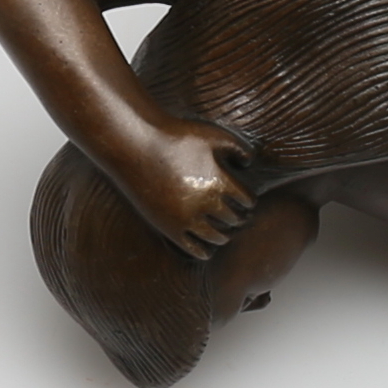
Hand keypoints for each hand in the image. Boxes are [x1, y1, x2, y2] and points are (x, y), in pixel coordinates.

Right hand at [112, 119, 256, 258]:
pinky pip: (191, 248)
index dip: (249, 201)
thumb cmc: (178, 136)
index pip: (246, 200)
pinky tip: (208, 250)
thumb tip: (249, 163)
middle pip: (233, 219)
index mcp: (219, 182)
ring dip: (224, 235)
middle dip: (239, 218)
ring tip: (226, 231)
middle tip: (241, 218)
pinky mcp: (167, 227)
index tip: (248, 202)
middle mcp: (204, 204)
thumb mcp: (214, 135)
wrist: (138, 146)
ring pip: (215, 237)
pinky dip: (204, 252)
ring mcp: (185, 218)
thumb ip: (238, 148)